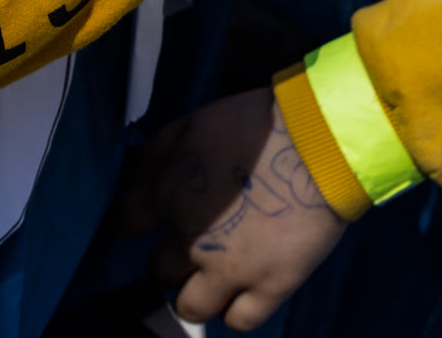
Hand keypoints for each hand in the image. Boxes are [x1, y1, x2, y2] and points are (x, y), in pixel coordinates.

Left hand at [146, 88, 346, 332]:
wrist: (317, 142)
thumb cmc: (254, 125)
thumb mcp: (194, 122)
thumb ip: (156, 153)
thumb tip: (133, 177)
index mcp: (168, 196)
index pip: (124, 223)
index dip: (130, 221)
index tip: (140, 222)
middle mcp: (190, 242)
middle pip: (157, 270)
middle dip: (170, 257)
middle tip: (191, 243)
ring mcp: (228, 271)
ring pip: (190, 307)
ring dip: (196, 291)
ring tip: (213, 274)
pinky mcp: (268, 289)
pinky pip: (237, 321)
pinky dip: (235, 309)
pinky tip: (242, 289)